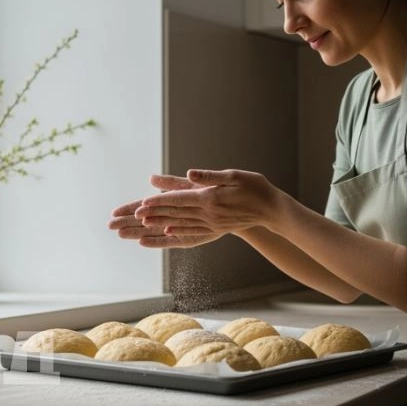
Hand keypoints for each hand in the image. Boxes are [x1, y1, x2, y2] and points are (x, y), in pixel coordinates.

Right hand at [108, 174, 223, 248]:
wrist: (236, 207)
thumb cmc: (215, 192)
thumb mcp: (193, 186)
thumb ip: (172, 185)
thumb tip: (151, 179)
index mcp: (171, 200)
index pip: (145, 205)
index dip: (129, 209)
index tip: (114, 212)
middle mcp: (172, 215)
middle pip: (145, 220)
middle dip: (127, 222)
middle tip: (110, 225)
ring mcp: (179, 227)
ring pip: (153, 231)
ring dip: (137, 232)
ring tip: (121, 234)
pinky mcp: (188, 237)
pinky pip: (170, 240)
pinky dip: (156, 241)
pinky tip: (142, 241)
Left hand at [134, 169, 286, 236]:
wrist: (271, 209)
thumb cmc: (255, 187)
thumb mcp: (234, 175)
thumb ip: (210, 176)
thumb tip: (189, 173)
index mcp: (210, 198)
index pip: (179, 200)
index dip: (159, 201)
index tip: (142, 203)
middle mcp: (208, 214)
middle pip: (175, 213)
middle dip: (153, 214)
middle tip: (134, 214)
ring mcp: (211, 223)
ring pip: (181, 223)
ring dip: (160, 224)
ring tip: (143, 224)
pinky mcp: (216, 228)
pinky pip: (193, 231)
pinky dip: (178, 231)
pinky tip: (167, 232)